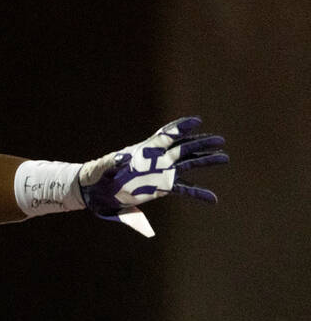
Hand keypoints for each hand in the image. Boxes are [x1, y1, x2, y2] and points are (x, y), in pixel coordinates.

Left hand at [79, 116, 227, 236]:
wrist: (95, 191)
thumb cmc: (96, 175)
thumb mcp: (102, 167)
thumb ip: (111, 162)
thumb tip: (121, 158)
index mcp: (143, 151)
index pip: (164, 136)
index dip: (180, 127)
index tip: (196, 121)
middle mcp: (156, 159)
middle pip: (183, 148)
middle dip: (201, 143)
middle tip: (220, 140)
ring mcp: (160, 172)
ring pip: (188, 164)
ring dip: (205, 160)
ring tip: (224, 157)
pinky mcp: (161, 187)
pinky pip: (183, 188)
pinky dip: (198, 192)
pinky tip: (212, 199)